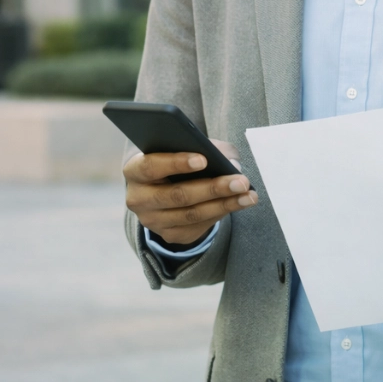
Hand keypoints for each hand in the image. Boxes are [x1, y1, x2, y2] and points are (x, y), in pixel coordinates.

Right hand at [124, 139, 257, 246]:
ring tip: (248, 194)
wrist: (164, 186)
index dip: (176, 162)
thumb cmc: (176, 160)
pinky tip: (239, 203)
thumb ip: (209, 148)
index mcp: (134, 171)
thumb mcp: (187, 147)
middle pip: (177, 195)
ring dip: (224, 204)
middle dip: (212, 188)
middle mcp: (138, 199)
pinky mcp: (170, 235)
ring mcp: (153, 221)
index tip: (204, 159)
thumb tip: (232, 165)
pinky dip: (221, 213)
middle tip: (240, 181)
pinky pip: (198, 226)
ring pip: (192, 214)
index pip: (151, 166)